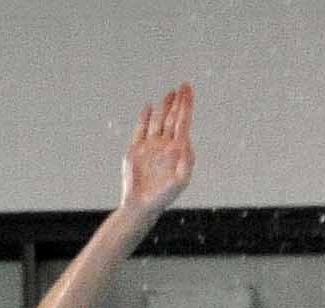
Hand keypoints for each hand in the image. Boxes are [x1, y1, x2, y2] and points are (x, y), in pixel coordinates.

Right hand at [121, 84, 193, 217]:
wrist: (141, 205)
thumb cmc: (164, 196)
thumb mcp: (181, 179)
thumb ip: (187, 161)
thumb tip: (186, 140)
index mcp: (177, 150)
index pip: (183, 122)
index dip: (186, 106)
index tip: (188, 91)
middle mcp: (165, 145)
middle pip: (172, 118)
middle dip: (178, 102)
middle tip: (183, 86)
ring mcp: (150, 146)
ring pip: (158, 121)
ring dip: (164, 107)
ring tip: (170, 93)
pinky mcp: (136, 149)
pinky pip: (141, 129)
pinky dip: (144, 118)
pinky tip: (149, 107)